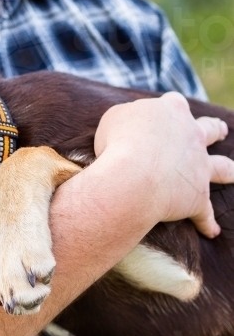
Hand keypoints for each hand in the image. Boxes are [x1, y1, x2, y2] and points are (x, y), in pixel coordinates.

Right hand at [94, 92, 233, 237]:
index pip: (174, 103)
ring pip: (221, 167)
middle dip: (215, 129)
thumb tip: (130, 128)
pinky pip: (205, 214)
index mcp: (171, 111)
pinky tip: (212, 232)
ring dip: (228, 171)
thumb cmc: (118, 143)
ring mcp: (199, 166)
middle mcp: (192, 135)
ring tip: (233, 174)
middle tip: (221, 130)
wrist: (133, 176)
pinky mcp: (198, 198)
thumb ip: (127, 118)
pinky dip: (208, 224)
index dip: (168, 108)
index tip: (162, 112)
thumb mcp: (114, 118)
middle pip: (208, 129)